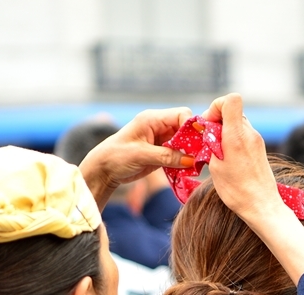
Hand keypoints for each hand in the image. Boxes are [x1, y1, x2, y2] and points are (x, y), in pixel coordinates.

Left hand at [79, 107, 194, 209]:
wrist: (104, 170)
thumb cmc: (116, 157)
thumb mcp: (141, 155)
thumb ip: (166, 156)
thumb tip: (191, 160)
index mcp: (152, 119)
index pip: (182, 115)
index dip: (192, 127)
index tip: (198, 144)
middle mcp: (159, 126)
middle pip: (186, 128)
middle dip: (194, 141)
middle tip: (200, 157)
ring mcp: (162, 139)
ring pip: (186, 142)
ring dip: (191, 153)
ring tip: (195, 165)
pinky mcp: (163, 152)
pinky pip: (180, 154)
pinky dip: (185, 161)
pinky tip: (187, 169)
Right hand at [199, 93, 303, 283]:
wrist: (261, 206)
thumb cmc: (236, 190)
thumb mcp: (215, 165)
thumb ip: (211, 143)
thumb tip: (209, 131)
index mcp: (237, 135)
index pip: (232, 99)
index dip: (216, 106)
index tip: (208, 124)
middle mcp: (250, 134)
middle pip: (232, 111)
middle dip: (218, 121)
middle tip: (210, 141)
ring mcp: (257, 141)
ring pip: (237, 124)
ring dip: (225, 132)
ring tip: (218, 153)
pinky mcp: (259, 149)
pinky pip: (243, 136)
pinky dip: (233, 141)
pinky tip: (228, 159)